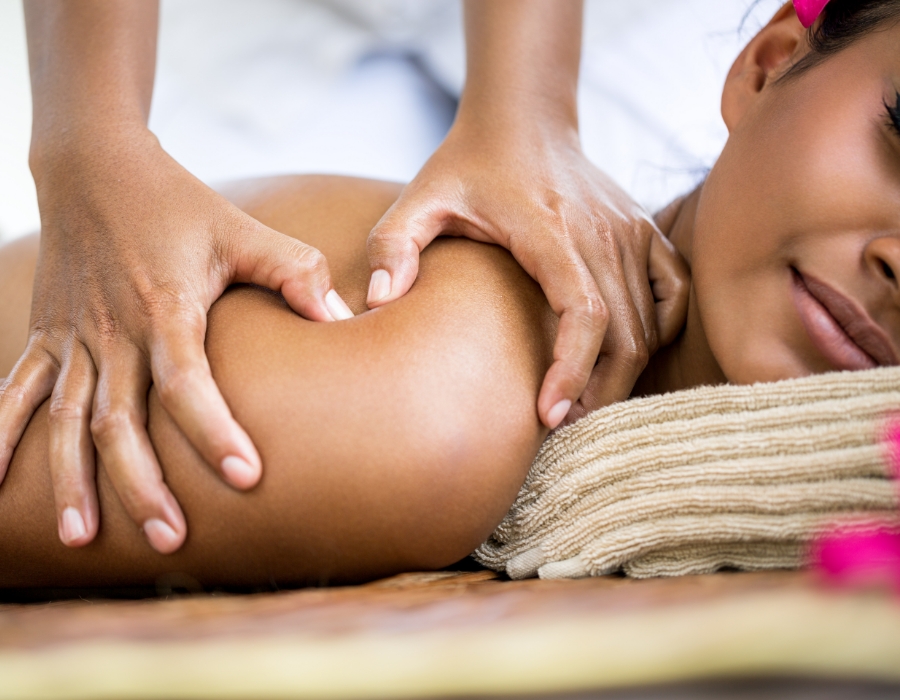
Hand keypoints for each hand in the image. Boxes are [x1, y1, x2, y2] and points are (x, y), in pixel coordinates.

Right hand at [0, 129, 352, 552]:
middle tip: (169, 539)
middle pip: (121, 421)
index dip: (215, 431)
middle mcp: (113, 331)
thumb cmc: (180, 203)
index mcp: (165, 307)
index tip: (245, 478)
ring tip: (81, 537)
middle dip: (142, 484)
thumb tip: (343, 320)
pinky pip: (16, 391)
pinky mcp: (47, 333)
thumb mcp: (244, 230)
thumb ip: (295, 272)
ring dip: (71, 480)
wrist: (96, 167)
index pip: (188, 383)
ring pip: (66, 420)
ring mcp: (73, 336)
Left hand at [366, 120, 688, 427]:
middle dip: (599, 392)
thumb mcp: (419, 198)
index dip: (572, 371)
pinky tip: (623, 355)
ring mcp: (630, 230)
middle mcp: (600, 231)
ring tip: (582, 405)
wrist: (523, 119)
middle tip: (561, 426)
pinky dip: (658, 333)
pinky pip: (672, 294)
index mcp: (548, 227)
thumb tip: (377, 303)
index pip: (582, 312)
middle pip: (625, 333)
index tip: (548, 415)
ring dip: (622, 375)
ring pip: (649, 324)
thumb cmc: (467, 166)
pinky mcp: (645, 230)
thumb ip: (391, 246)